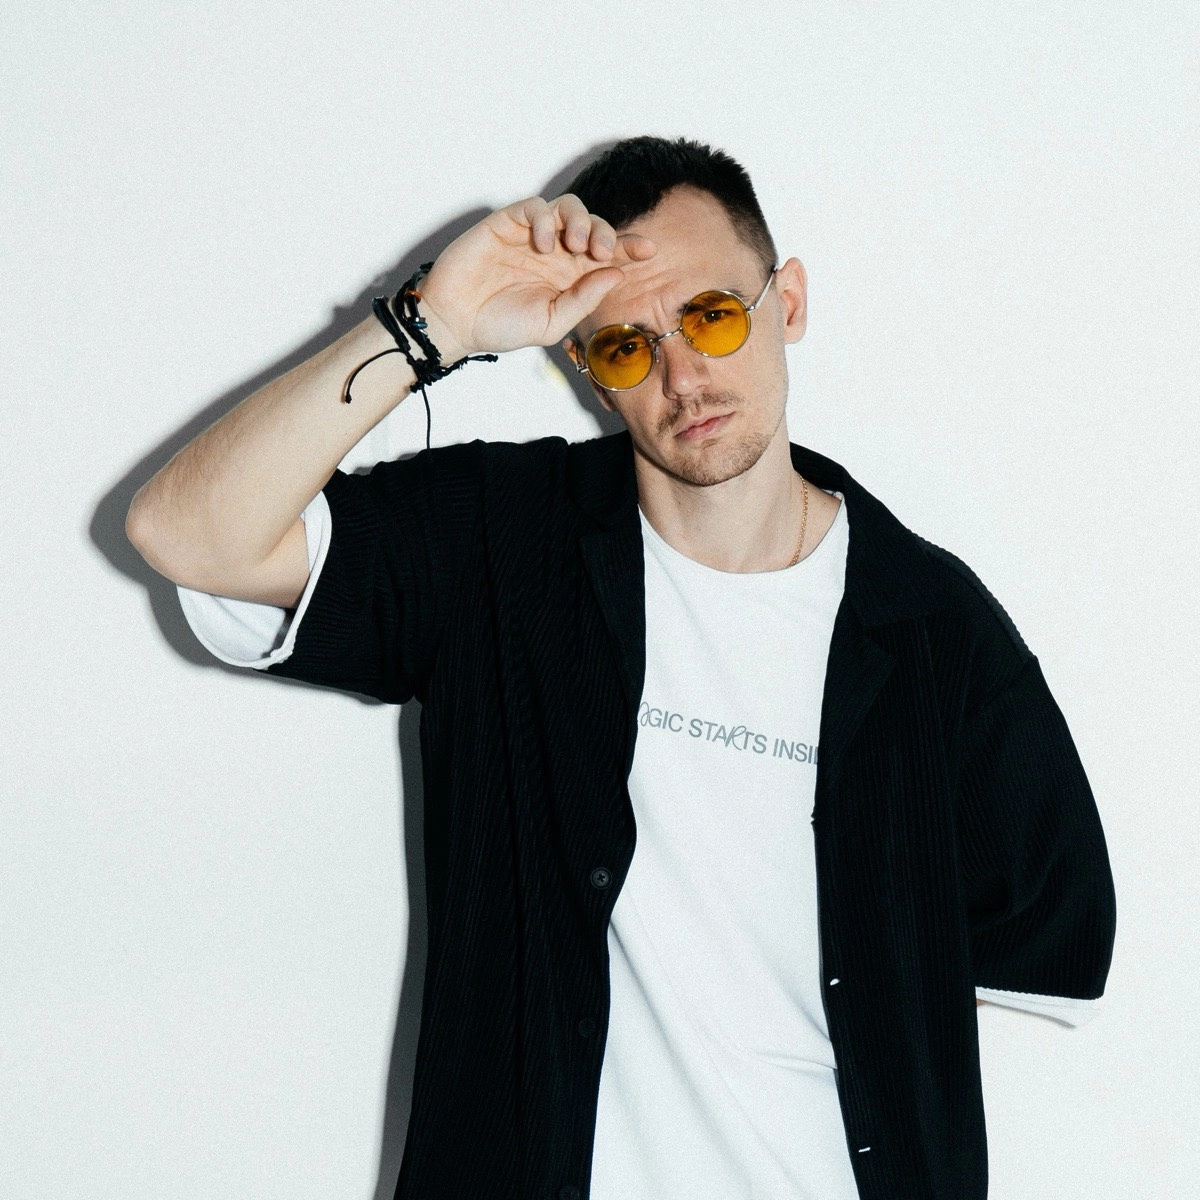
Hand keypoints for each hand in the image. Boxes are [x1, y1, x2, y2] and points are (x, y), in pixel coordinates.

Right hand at [413, 194, 656, 358]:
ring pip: (568, 207)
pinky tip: (542, 244)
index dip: (629, 248)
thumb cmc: (501, 326)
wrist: (456, 322)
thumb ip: (583, 299)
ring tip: (576, 246)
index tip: (649, 251)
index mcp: (569, 275)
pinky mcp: (506, 223)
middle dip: (606, 233)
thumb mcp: (551, 322)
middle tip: (602, 252)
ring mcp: (530, 235)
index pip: (606, 255)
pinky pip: (534, 206)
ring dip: (580, 221)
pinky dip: (544, 219)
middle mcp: (554, 251)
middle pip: (593, 225)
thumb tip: (616, 274)